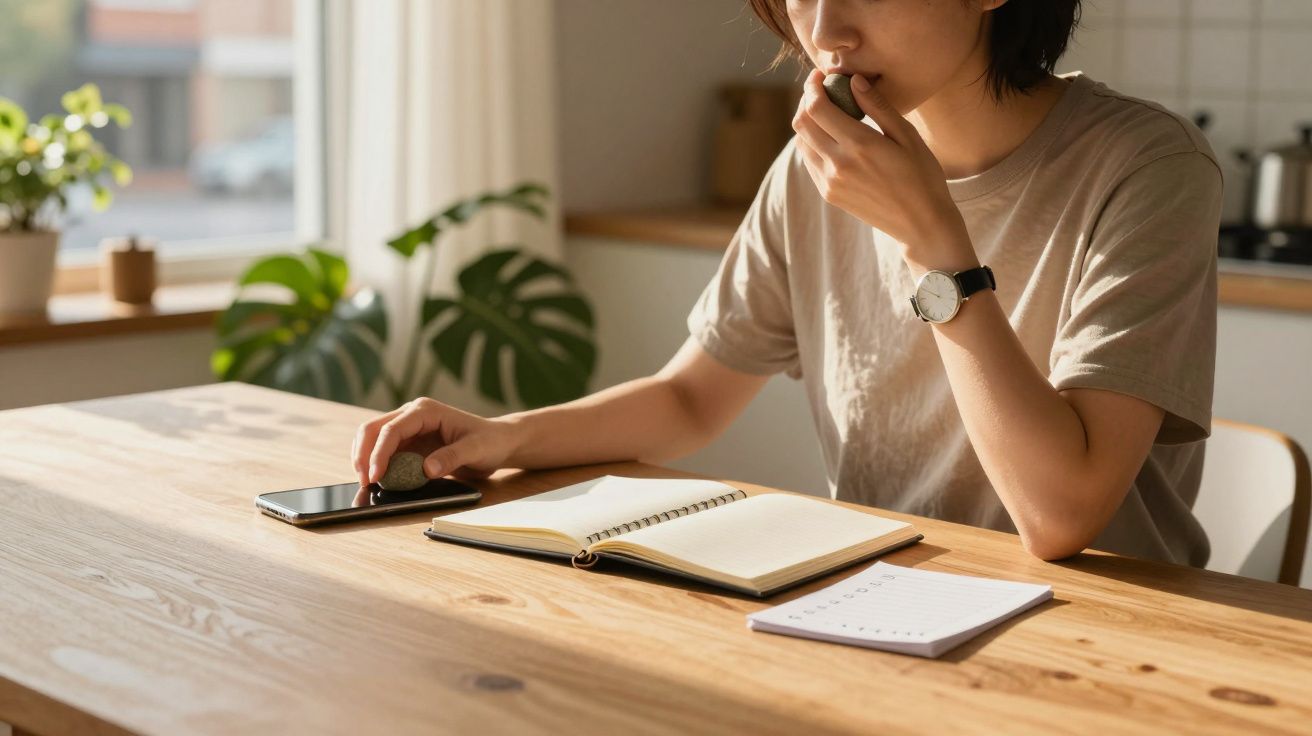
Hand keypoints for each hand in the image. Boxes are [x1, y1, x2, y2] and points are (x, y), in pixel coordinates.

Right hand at [351, 397, 518, 485]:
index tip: (375, 475)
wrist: (497, 443)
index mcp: (426, 411)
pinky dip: (376, 465)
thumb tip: (426, 469)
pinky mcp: (408, 443)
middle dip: (363, 454)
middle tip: (364, 481)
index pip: (392, 429)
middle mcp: (412, 415)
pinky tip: (378, 480)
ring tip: (367, 483)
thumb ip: (452, 457)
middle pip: (373, 429)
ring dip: (365, 459)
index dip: (380, 452)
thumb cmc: (489, 441)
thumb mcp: (476, 450)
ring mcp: (408, 428)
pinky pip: (384, 452)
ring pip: (373, 439)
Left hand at [791, 68, 972, 264]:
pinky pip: (809, 161)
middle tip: (821, 90)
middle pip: (802, 122)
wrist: (921, 224)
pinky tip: (831, 136)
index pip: (817, 107)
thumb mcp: (907, 136)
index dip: (813, 86)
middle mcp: (838, 164)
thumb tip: (853, 80)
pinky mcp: (829, 194)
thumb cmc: (923, 176)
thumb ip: (878, 106)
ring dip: (807, 122)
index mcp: (860, 145)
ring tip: (826, 111)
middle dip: (806, 100)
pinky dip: (812, 143)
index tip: (821, 75)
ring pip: (801, 142)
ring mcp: (830, 182)